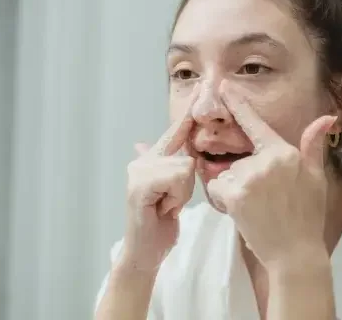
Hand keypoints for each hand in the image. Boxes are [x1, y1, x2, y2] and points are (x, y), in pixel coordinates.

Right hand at [119, 88, 199, 271]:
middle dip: (186, 183)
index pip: (176, 132)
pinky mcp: (140, 185)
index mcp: (152, 159)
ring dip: (182, 193)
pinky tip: (163, 209)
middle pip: (186, 154)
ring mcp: (138, 171)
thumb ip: (174, 168)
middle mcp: (142, 160)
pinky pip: (177, 177)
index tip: (202, 89)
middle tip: (169, 203)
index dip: (189, 113)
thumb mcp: (174, 193)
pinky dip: (176, 197)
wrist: (144, 252)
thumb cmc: (159, 224)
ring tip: (166, 207)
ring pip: (184, 166)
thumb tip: (155, 144)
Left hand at [206, 82, 336, 268]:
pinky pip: (217, 189)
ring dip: (234, 191)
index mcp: (285, 152)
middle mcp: (267, 161)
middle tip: (265, 201)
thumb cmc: (307, 217)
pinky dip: (223, 201)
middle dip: (244, 178)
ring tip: (257, 209)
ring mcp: (250, 177)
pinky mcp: (235, 194)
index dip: (238, 103)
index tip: (223, 85)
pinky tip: (243, 213)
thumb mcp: (316, 177)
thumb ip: (313, 145)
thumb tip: (326, 117)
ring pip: (226, 175)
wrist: (296, 253)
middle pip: (239, 160)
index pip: (256, 123)